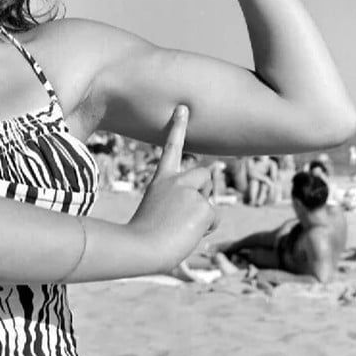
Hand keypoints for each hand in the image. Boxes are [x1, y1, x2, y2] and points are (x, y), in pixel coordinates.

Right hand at [127, 106, 218, 271]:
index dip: (178, 126)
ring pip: (210, 202)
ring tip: (180, 228)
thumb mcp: (158, 217)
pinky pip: (214, 218)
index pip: (171, 147)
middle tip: (185, 213)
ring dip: (202, 217)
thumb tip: (201, 233)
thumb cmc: (143, 239)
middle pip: (205, 175)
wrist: (141, 247)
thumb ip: (178, 210)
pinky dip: (206, 229)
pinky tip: (187, 233)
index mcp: (161, 180)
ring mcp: (190, 191)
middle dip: (204, 190)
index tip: (183, 107)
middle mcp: (177, 180)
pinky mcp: (203, 206)